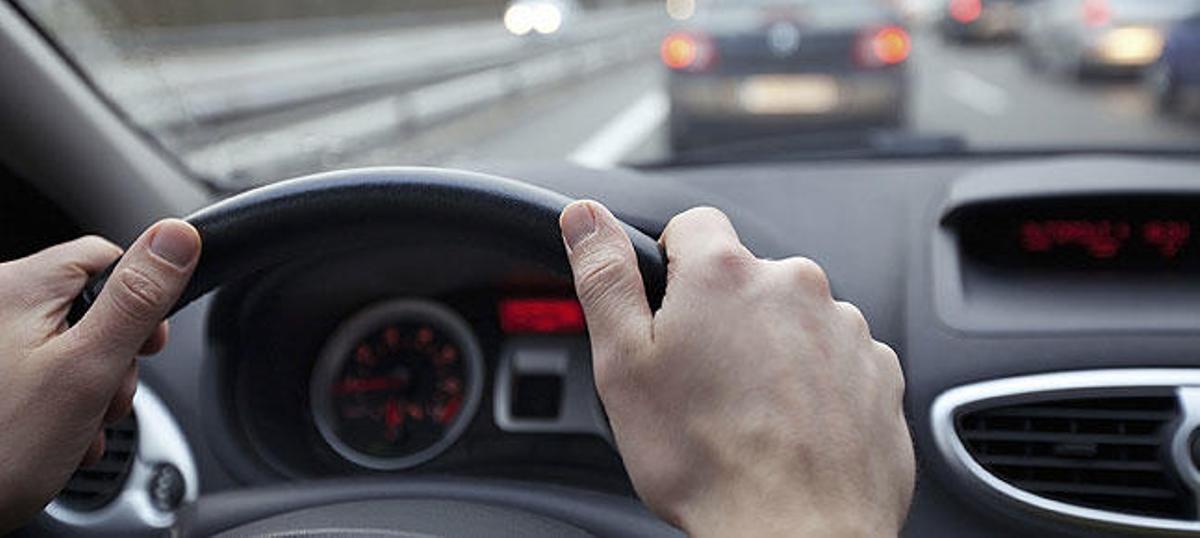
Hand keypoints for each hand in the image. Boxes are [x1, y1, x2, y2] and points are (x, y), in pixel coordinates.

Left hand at [0, 220, 199, 531]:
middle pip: (89, 306)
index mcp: (17, 286)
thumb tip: (178, 236)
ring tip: (76, 427)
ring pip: (68, 346)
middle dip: (113, 359)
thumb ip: (138, 299)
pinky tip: (57, 436)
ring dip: (89, 390)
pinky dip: (58, 404)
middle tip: (104, 398)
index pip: (107, 257)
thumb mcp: (89, 368)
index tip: (147, 345)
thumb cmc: (0, 446)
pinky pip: (39, 372)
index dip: (142, 301)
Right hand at [560, 202, 913, 536]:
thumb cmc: (707, 461)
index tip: (666, 314)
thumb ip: (604, 277)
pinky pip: (836, 360)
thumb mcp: (624, 364)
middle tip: (699, 381)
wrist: (797, 533)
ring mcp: (845, 328)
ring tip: (746, 414)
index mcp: (725, 274)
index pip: (691, 225)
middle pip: (744, 278)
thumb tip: (583, 217)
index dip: (669, 266)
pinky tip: (788, 428)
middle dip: (720, 317)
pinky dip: (813, 384)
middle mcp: (795, 285)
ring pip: (792, 320)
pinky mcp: (878, 371)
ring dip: (770, 350)